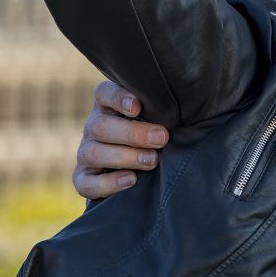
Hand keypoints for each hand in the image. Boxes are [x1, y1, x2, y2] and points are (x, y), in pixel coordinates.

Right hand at [73, 80, 167, 199]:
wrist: (139, 171)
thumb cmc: (154, 134)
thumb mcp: (157, 118)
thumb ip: (165, 109)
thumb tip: (191, 104)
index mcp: (108, 105)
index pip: (104, 93)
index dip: (118, 98)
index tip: (137, 106)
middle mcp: (93, 127)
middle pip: (101, 125)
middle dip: (133, 133)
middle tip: (161, 138)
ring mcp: (85, 153)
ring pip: (94, 153)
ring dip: (125, 156)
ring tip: (152, 161)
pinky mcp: (83, 178)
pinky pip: (87, 183)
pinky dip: (108, 183)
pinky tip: (131, 180)